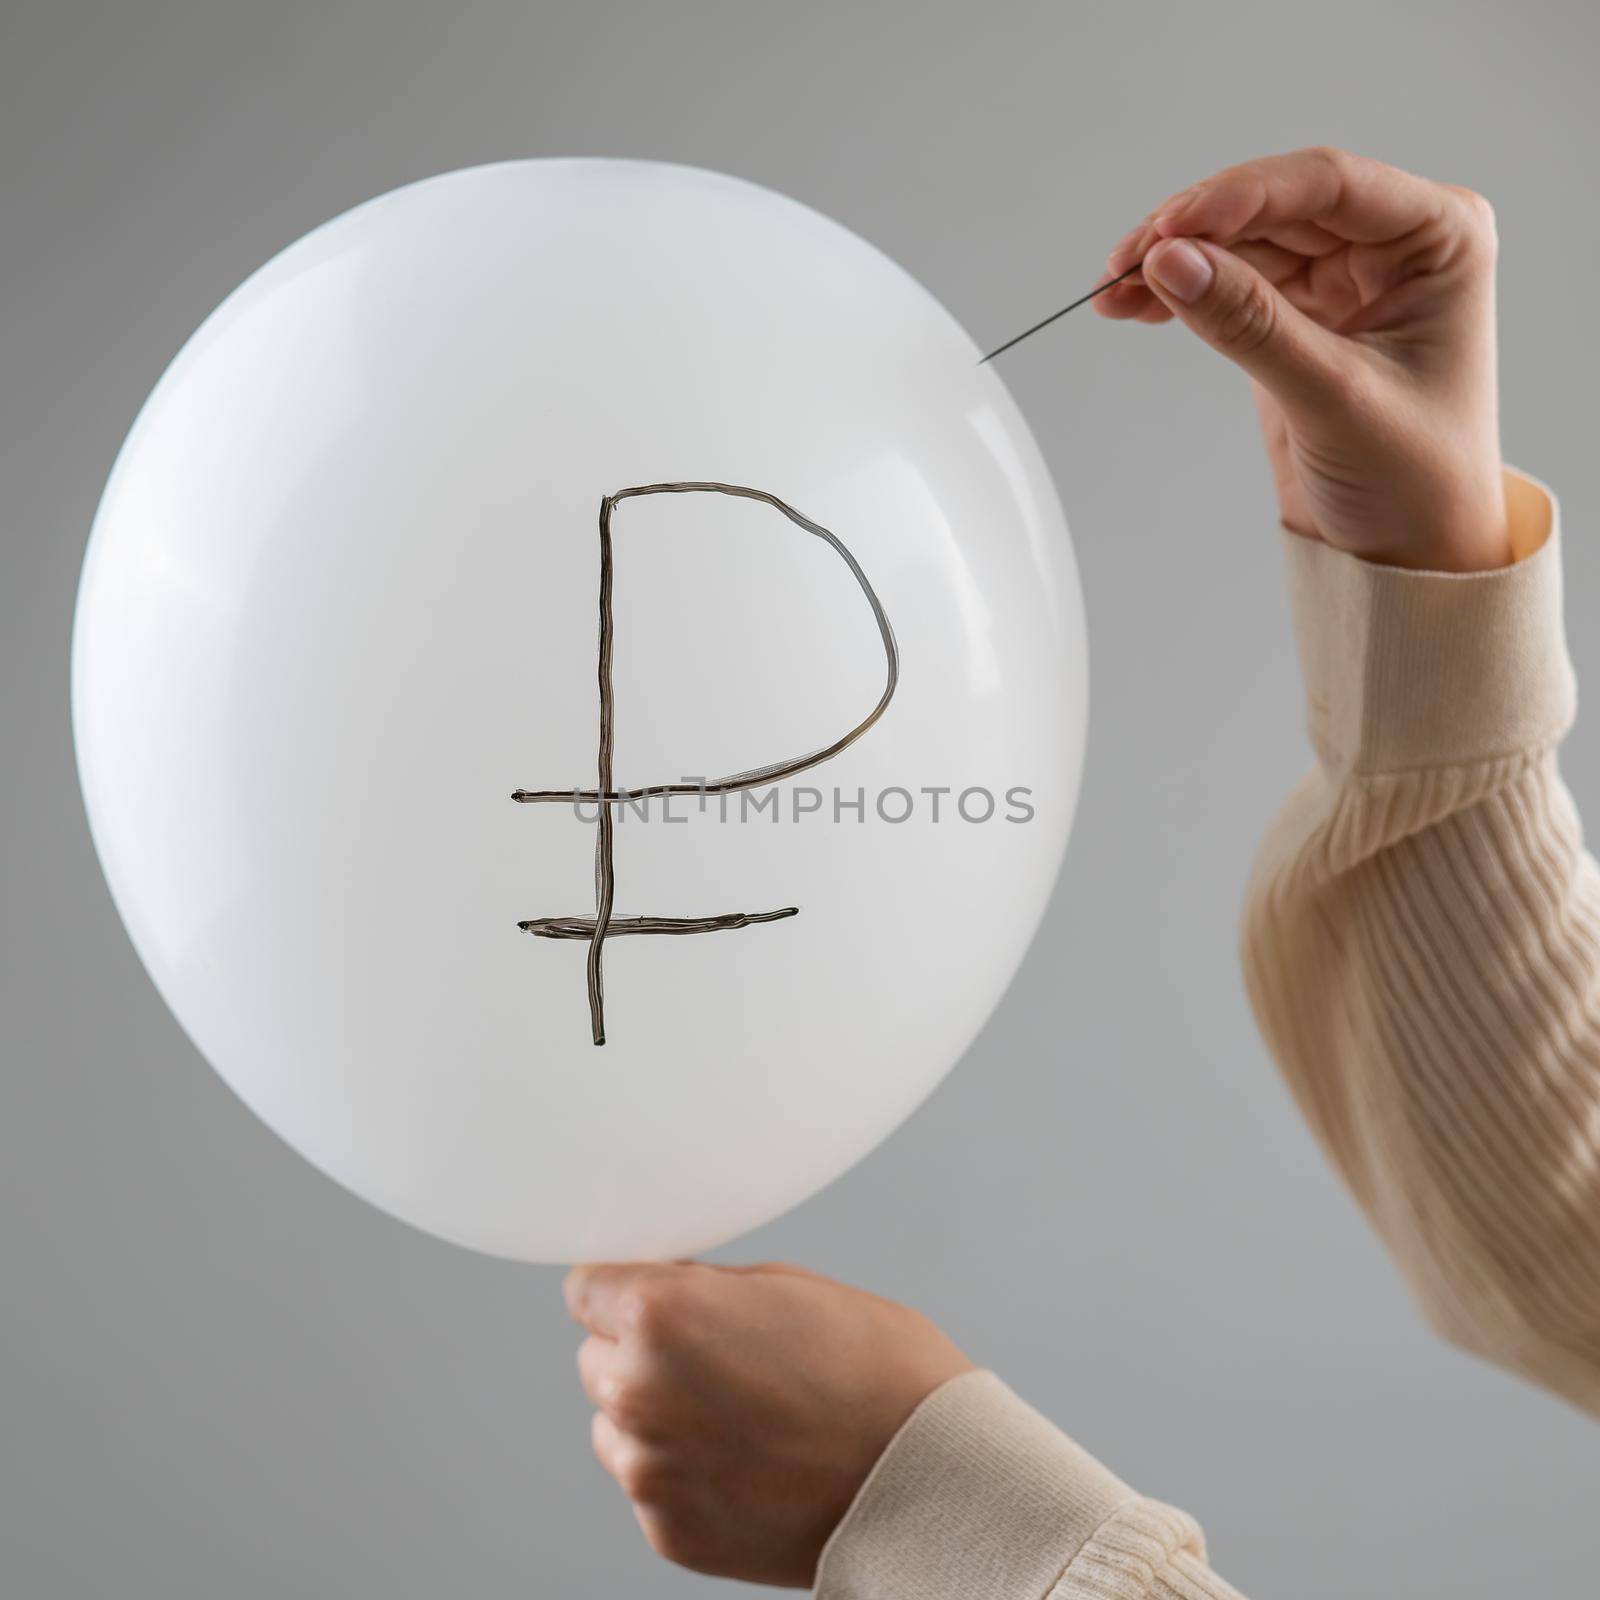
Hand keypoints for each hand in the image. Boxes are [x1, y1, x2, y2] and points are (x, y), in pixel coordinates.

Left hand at [564, 1259, 973, 1585]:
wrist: (927, 1475)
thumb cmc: (873, 1365)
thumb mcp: (784, 1285)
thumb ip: (701, 1289)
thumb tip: (659, 1293)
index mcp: (659, 1316)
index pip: (586, 1287)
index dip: (626, 1288)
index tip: (658, 1297)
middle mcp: (636, 1391)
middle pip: (597, 1356)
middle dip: (642, 1350)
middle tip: (718, 1356)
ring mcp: (648, 1471)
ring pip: (617, 1424)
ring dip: (656, 1414)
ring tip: (741, 1414)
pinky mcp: (668, 1532)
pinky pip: (651, 1483)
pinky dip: (684, 1470)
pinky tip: (749, 1460)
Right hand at [1096, 146, 1510, 571]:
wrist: (1408, 553)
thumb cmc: (1416, 479)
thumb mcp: (1333, 397)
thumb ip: (1250, 324)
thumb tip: (1171, 263)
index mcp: (1439, 238)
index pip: (1327, 185)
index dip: (1241, 197)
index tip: (1169, 228)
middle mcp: (1392, 244)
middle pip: (1274, 205)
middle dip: (1195, 229)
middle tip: (1127, 262)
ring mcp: (1342, 278)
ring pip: (1242, 242)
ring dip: (1175, 261)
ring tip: (1113, 290)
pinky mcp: (1297, 316)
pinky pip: (1230, 283)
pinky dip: (1181, 293)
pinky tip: (1134, 304)